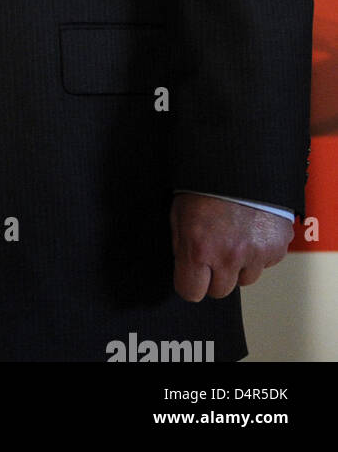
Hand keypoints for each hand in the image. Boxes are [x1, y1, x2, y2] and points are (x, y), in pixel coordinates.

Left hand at [170, 193, 293, 301]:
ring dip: (238, 264)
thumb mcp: (179, 211)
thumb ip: (182, 245)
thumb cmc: (205, 184)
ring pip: (244, 279)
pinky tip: (250, 229)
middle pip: (219, 291)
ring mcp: (255, 254)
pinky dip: (258, 252)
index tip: (191, 275)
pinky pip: (264, 263)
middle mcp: (228, 256)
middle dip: (214, 275)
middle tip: (213, 249)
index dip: (189, 283)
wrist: (241, 164)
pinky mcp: (276, 249)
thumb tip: (185, 266)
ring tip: (233, 234)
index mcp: (199, 248)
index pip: (191, 292)